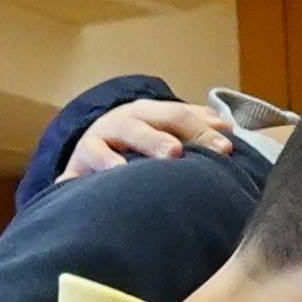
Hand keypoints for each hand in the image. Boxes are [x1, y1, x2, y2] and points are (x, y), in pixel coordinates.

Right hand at [72, 100, 240, 169]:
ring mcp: (94, 145)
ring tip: (124, 169)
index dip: (200, 131)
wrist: (94, 143)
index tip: (224, 150)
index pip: (176, 116)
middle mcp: (119, 124)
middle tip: (175, 153)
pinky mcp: (75, 171)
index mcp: (148, 113)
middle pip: (140, 127)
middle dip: (157, 139)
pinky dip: (76, 182)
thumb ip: (196, 127)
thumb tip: (229, 128)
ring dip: (109, 160)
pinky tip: (85, 188)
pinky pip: (72, 177)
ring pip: (102, 147)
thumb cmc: (143, 140)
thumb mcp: (167, 128)